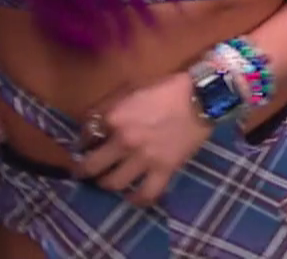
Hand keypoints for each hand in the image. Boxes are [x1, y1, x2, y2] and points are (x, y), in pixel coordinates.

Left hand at [73, 72, 211, 205]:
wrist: (203, 97)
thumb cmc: (167, 88)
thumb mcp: (132, 88)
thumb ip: (109, 105)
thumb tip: (92, 122)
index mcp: (114, 117)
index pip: (84, 136)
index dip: (83, 140)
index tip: (87, 143)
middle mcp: (123, 141)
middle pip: (91, 166)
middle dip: (84, 170)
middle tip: (85, 171)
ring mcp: (144, 158)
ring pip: (113, 183)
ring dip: (106, 184)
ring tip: (108, 181)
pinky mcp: (164, 169)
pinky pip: (146, 193)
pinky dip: (137, 199)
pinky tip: (133, 196)